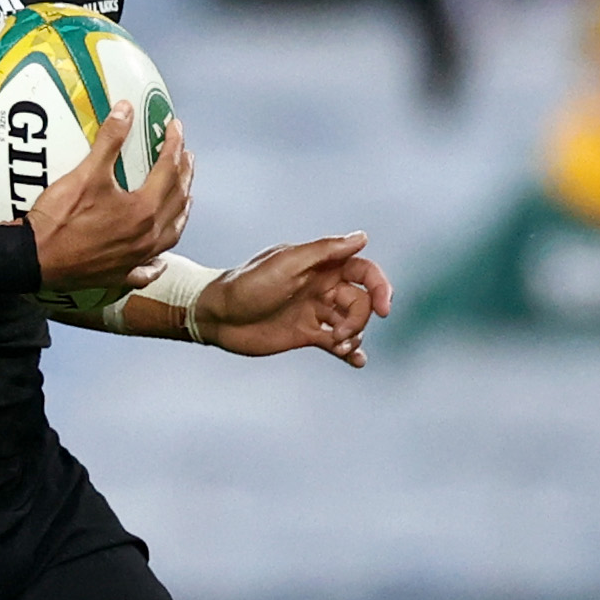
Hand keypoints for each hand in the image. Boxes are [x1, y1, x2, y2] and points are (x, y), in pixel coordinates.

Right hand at [26, 107, 192, 295]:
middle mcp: (147, 236)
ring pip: (171, 233)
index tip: (175, 128)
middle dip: (183, 174)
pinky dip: (158, 262)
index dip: (173, 145)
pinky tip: (160, 258)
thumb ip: (109, 140)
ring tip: (184, 197)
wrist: (35, 259)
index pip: (168, 170)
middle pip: (177, 200)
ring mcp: (137, 258)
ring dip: (181, 212)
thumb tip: (125, 109)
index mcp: (143, 209)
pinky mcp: (121, 275)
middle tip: (185, 156)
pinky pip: (148, 270)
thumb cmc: (59, 219)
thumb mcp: (86, 174)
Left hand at [190, 231, 393, 366]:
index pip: (364, 271)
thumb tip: (362, 237)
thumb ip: (324, 251)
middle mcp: (321, 286)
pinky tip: (357, 361)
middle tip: (341, 335)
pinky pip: (336, 342)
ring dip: (355, 336)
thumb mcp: (285, 264)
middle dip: (359, 319)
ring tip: (339, 347)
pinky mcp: (306, 333)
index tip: (384, 308)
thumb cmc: (246, 285)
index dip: (379, 287)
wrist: (216, 315)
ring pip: (352, 322)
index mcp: (320, 265)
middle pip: (360, 301)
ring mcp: (314, 310)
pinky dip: (350, 352)